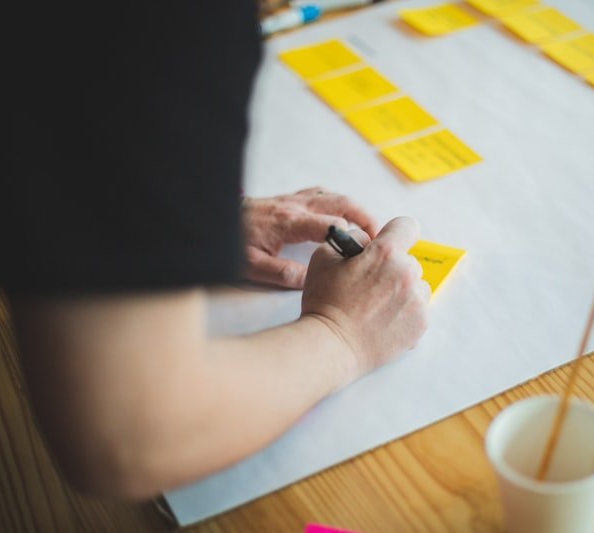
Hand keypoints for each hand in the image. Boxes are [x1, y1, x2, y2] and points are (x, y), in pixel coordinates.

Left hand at [241, 187, 378, 287]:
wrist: (212, 218)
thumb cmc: (231, 242)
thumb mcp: (250, 265)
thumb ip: (281, 273)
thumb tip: (310, 280)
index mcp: (289, 222)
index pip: (333, 223)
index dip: (354, 236)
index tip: (366, 252)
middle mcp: (295, 206)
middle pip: (342, 202)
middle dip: (366, 217)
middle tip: (381, 236)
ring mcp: (293, 199)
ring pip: (335, 195)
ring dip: (356, 208)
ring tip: (370, 228)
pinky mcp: (290, 198)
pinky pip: (322, 194)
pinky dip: (339, 202)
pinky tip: (345, 214)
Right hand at [301, 217, 430, 382]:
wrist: (332, 346)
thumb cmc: (325, 303)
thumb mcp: (325, 257)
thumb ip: (351, 240)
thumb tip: (368, 240)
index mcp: (385, 253)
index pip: (407, 227)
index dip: (395, 234)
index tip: (386, 245)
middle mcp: (407, 274)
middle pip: (410, 260)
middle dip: (392, 268)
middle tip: (370, 285)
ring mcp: (417, 300)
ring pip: (417, 286)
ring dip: (403, 291)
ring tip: (377, 306)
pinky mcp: (421, 323)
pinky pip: (419, 309)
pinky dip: (405, 313)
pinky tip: (383, 321)